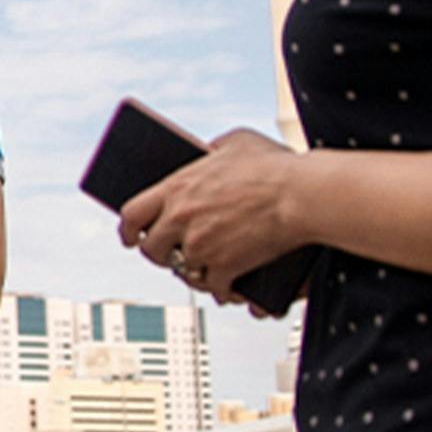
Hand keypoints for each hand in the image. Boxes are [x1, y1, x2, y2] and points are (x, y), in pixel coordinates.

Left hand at [117, 128, 306, 306]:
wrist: (303, 195)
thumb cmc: (274, 166)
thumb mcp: (235, 142)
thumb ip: (210, 150)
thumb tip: (203, 154)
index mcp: (175, 188)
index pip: (131, 214)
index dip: (127, 229)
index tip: (130, 236)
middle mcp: (181, 220)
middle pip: (151, 249)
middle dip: (159, 252)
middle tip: (168, 252)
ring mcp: (201, 247)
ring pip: (181, 271)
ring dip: (191, 271)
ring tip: (201, 267)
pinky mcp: (226, 269)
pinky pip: (214, 287)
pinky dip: (221, 289)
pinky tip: (227, 286)